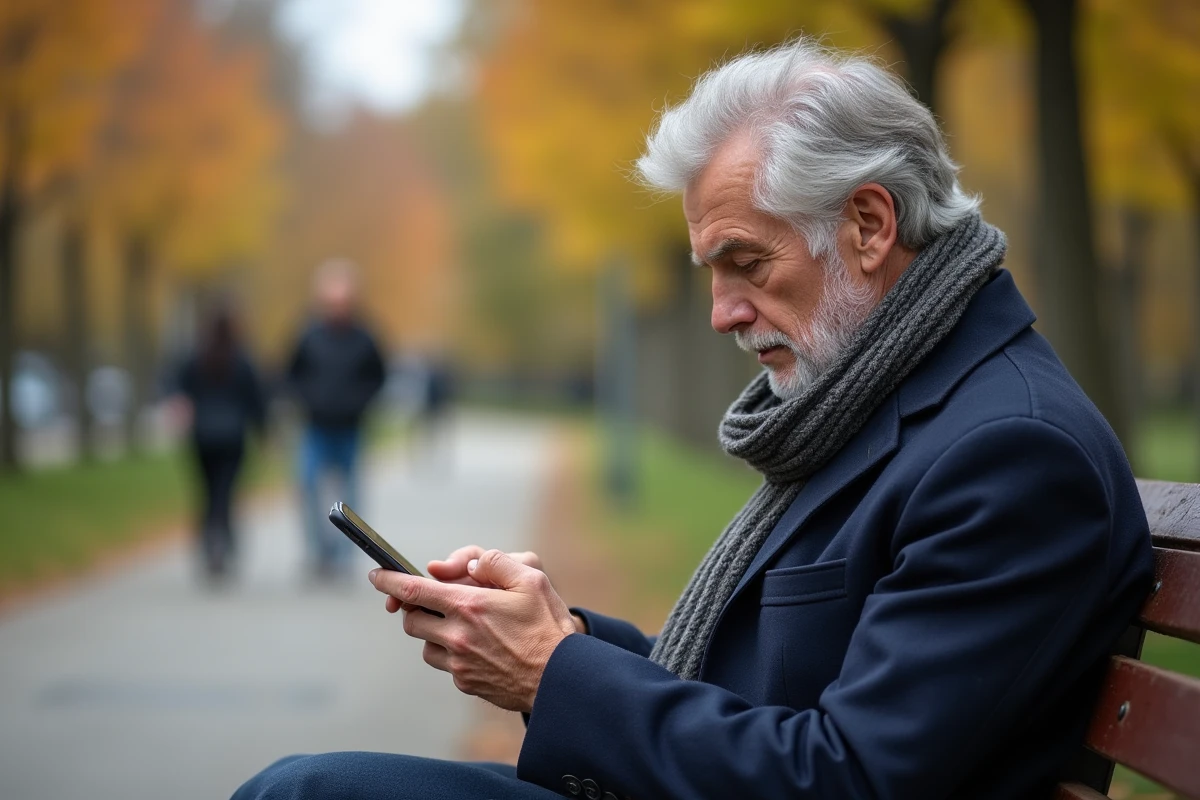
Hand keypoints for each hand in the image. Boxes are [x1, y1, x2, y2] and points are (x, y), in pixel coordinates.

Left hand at [370, 551, 576, 711]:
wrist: (561, 679)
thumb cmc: (548, 626)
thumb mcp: (532, 580)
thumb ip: (495, 563)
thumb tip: (469, 562)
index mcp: (469, 605)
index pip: (413, 591)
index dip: (389, 581)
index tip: (376, 575)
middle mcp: (457, 636)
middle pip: (412, 621)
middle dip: (414, 609)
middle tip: (432, 601)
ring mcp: (459, 663)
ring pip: (425, 645)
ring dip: (433, 633)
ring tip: (460, 626)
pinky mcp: (466, 682)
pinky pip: (445, 665)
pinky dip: (451, 653)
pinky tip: (478, 648)